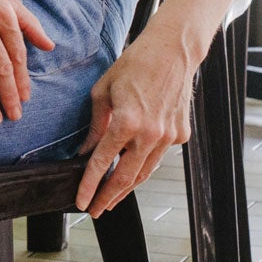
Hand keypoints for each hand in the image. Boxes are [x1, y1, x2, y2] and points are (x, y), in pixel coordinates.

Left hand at [74, 27, 196, 215]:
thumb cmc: (134, 64)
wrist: (173, 51)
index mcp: (127, 122)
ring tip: (110, 199)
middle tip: (94, 210)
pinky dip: (144, 165)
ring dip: (127, 188)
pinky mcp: (181, 135)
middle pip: (126, 178)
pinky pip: (158, 156)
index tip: (80, 201)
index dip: (89, 185)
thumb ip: (96, 125)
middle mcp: (151, 134)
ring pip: (145, 172)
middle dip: (108, 198)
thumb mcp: (103, 90)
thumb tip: (87, 151)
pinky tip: (132, 171)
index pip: (103, 163)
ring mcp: (169, 137)